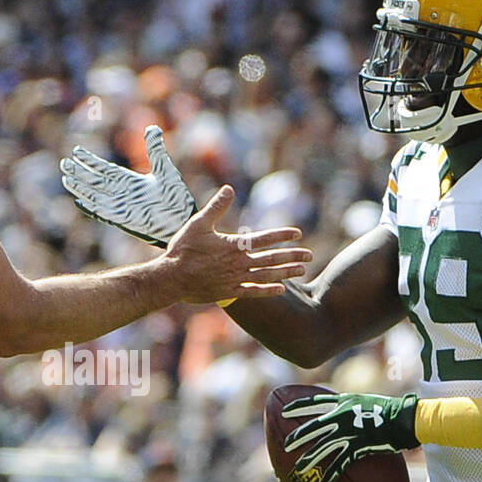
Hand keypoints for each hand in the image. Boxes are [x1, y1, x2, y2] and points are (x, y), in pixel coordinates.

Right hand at [61, 125, 196, 247]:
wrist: (182, 222)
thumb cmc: (176, 199)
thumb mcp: (165, 169)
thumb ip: (156, 149)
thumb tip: (151, 127)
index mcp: (130, 181)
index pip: (105, 169)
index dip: (90, 160)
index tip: (77, 151)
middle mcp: (122, 193)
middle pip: (95, 180)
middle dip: (80, 172)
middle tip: (64, 163)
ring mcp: (120, 206)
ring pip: (94, 194)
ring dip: (80, 187)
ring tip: (66, 178)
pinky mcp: (122, 219)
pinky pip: (102, 212)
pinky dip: (90, 207)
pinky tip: (78, 201)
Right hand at [160, 186, 309, 303]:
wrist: (171, 279)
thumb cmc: (183, 250)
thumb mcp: (198, 224)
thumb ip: (216, 207)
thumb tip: (229, 188)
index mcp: (233, 245)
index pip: (264, 238)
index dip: (282, 235)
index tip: (298, 234)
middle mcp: (238, 263)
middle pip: (271, 259)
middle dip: (292, 256)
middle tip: (309, 256)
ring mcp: (235, 279)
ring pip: (266, 276)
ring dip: (286, 272)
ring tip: (302, 270)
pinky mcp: (229, 292)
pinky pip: (253, 292)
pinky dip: (268, 290)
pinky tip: (281, 289)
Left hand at [281, 390, 419, 481]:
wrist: (405, 418)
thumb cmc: (391, 410)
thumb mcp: (367, 402)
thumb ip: (352, 407)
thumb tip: (345, 411)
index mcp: (343, 402)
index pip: (315, 402)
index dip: (298, 407)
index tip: (284, 411)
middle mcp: (342, 416)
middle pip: (314, 427)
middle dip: (298, 436)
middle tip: (286, 444)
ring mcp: (349, 432)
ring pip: (323, 446)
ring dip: (310, 458)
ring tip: (299, 468)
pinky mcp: (358, 446)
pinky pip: (341, 463)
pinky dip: (332, 474)